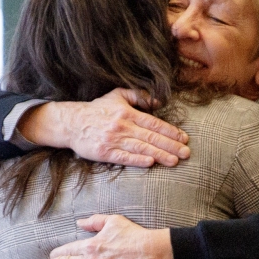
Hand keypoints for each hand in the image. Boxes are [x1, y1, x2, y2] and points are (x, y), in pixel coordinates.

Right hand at [19, 89, 190, 167]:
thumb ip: (138, 96)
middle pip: (151, 137)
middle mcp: (123, 126)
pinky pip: (123, 157)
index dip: (171, 131)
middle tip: (186, 153)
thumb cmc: (97, 110)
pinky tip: (150, 163)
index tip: (184, 139)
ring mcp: (113, 140)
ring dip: (160, 155)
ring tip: (175, 161)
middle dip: (171, 146)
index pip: (154, 123)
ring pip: (141, 148)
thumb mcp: (117, 96)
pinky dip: (137, 160)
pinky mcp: (104, 152)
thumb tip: (158, 101)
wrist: (72, 123)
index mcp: (127, 112)